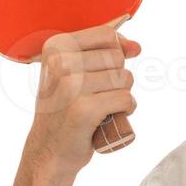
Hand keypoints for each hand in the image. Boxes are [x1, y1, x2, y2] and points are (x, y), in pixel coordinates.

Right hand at [22, 25, 140, 176]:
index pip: (108, 35)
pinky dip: (125, 111)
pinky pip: (127, 99)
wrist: (48, 150)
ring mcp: (71, 85)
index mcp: (55, 46)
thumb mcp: (74, 71)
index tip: (101, 73)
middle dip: (116, 79)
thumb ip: (105, 51)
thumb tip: (136, 47)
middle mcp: (60, 62)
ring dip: (120, 95)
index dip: (116, 54)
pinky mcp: (84, 109)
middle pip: (118, 58)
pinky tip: (107, 119)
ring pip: (125, 78)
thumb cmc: (65, 109)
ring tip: (98, 108)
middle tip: (94, 96)